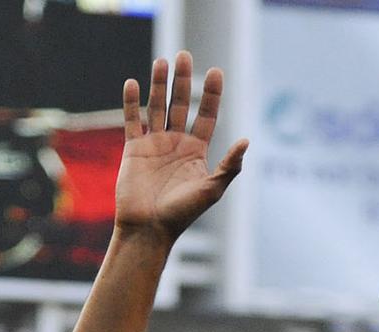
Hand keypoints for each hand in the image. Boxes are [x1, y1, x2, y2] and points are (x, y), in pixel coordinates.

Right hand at [114, 52, 246, 242]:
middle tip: (185, 55)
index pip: (207, 115)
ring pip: (157, 107)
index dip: (212, 94)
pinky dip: (131, 102)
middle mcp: (176, 143)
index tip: (216, 72)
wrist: (148, 228)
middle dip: (184, 81)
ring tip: (162, 61)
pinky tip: (133, 83)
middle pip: (181, 104)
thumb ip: (229, 166)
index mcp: (196, 151)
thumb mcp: (211, 189)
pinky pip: (132, 120)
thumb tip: (247, 141)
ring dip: (159, 84)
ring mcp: (154, 144)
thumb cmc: (182, 213)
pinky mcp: (134, 148)